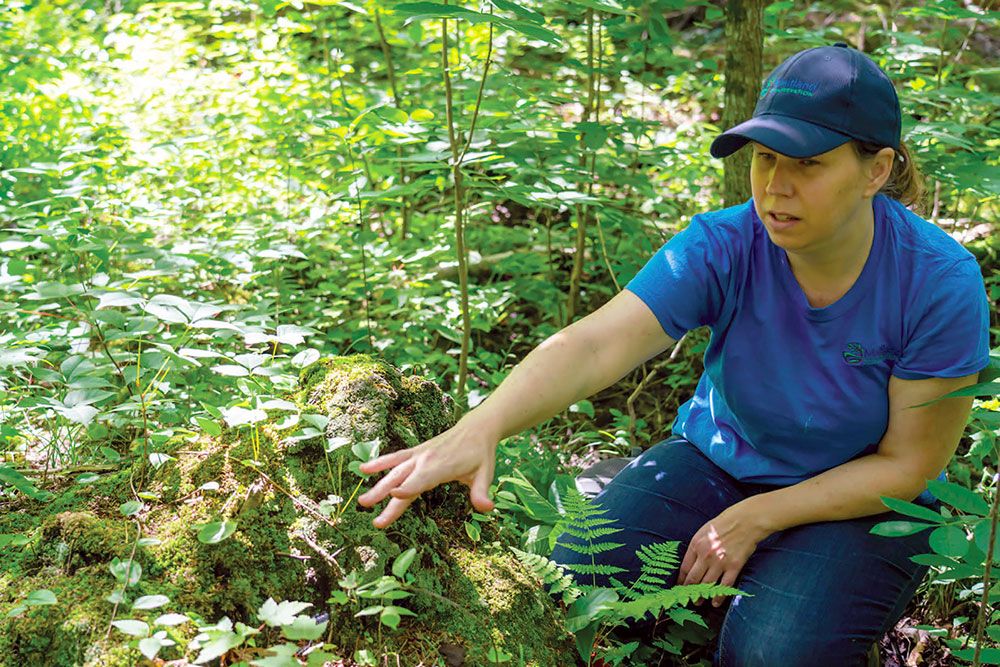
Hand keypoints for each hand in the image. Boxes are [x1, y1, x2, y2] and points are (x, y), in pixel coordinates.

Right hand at [356, 416, 498, 528]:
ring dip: (378, 485)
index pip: (423, 479)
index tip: (394, 495)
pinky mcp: (416, 452)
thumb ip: (481, 492)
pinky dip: (380, 462)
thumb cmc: (481, 455)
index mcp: (443, 466)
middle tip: (374, 519)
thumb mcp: (485, 473)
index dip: (409, 487)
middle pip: (404, 480)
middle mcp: (427, 460)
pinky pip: (396, 458)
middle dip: (387, 498)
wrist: (476, 428)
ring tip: (363, 502)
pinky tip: (363, 468)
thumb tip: (487, 508)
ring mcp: (419, 455)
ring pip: (395, 471)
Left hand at [678, 501, 771, 607]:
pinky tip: (715, 603)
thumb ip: (696, 546)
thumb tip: (690, 562)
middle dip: (688, 592)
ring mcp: (720, 562)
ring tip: (698, 603)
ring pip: (707, 585)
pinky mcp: (734, 567)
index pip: (684, 568)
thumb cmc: (724, 524)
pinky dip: (718, 597)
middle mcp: (705, 555)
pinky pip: (724, 586)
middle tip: (685, 599)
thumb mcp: (704, 531)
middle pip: (693, 579)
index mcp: (696, 544)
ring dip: (701, 596)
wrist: (745, 521)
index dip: (680, 581)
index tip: (679, 587)